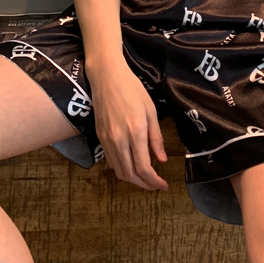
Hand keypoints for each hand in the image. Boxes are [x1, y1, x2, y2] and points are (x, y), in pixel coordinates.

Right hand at [87, 60, 167, 190]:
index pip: (143, 168)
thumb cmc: (132, 89)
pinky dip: (121, 169)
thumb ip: (156, 138)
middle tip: (156, 185)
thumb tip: (162, 160)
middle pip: (130, 174)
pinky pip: (110, 160)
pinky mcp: (99, 136)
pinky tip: (131, 165)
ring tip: (145, 178)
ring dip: (132, 179)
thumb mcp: (151, 111)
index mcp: (135, 132)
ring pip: (118, 170)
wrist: (107, 77)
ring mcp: (107, 139)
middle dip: (144, 184)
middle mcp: (119, 140)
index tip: (163, 185)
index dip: (154, 181)